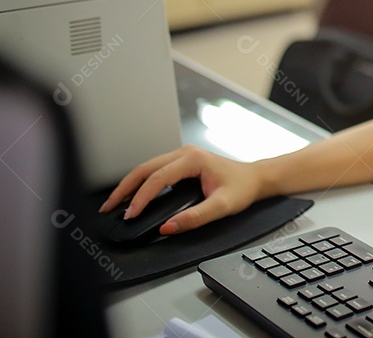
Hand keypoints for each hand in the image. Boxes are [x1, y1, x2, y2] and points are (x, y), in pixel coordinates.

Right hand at [98, 145, 264, 235]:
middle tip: (109, 208)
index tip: (130, 214)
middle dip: (124, 188)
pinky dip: (140, 183)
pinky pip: (154, 170)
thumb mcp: (222, 206)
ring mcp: (182, 156)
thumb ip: (196, 217)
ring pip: (147, 167)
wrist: (255, 178)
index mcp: (193, 159)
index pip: (158, 178)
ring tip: (115, 204)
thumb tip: (168, 227)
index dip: (141, 197)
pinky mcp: (182, 162)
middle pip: (145, 168)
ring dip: (129, 185)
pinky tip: (132, 196)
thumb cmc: (242, 188)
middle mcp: (185, 153)